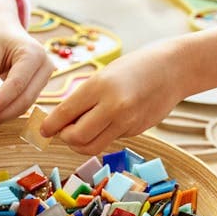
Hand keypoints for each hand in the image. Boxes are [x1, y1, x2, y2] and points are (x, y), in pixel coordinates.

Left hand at [0, 0, 51, 127]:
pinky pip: (23, 101)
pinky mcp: (38, 84)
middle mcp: (45, 66)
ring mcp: (45, 76)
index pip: (16, 86)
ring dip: (2, 115)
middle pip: (24, 100)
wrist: (4, 24)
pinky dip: (6, 110)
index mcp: (34, 54)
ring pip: (24, 104)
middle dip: (0, 114)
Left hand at [39, 44, 180, 154]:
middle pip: (76, 138)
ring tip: (80, 132)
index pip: (65, 114)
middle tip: (63, 131)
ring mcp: (126, 122)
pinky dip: (101, 136)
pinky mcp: (136, 131)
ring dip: (80, 144)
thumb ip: (83, 99)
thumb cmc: (134, 68)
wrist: (172, 70)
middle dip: (65, 138)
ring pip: (92, 147)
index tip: (43, 130)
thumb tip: (60, 122)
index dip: (49, 126)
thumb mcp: (104, 76)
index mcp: (99, 86)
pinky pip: (109, 141)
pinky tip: (106, 122)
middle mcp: (113, 106)